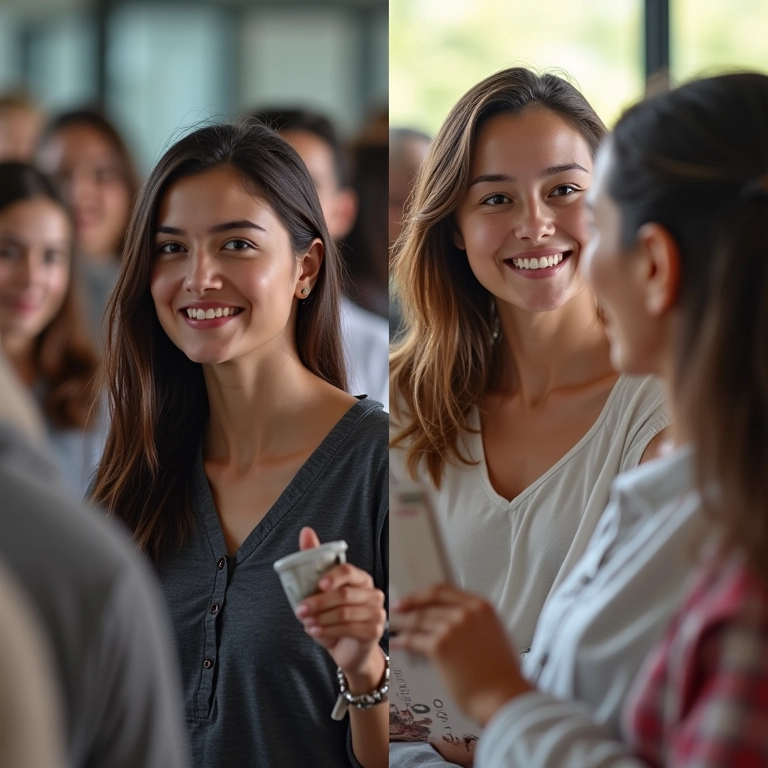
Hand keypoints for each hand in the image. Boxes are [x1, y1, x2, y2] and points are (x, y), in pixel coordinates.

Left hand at [295, 527, 386, 691]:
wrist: (347, 649)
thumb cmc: (334, 617)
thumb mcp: (322, 590)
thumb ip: (314, 560)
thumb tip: (306, 531)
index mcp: (361, 578)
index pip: (348, 571)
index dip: (333, 577)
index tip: (318, 585)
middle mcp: (373, 593)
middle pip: (344, 594)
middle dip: (319, 602)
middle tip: (300, 609)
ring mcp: (376, 612)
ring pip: (344, 613)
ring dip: (321, 618)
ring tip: (306, 622)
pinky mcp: (374, 631)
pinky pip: (349, 629)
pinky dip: (328, 630)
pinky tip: (315, 631)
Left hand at [391, 584, 532, 726]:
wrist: (504, 697)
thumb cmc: (502, 673)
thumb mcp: (495, 633)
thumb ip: (476, 621)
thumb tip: (455, 620)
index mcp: (480, 607)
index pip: (443, 590)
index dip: (423, 594)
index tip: (411, 598)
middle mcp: (465, 613)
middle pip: (427, 605)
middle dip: (409, 607)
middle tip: (398, 610)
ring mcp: (451, 628)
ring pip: (418, 621)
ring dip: (403, 624)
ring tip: (394, 627)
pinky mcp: (439, 647)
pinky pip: (414, 640)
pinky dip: (402, 641)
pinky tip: (396, 644)